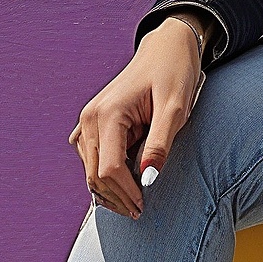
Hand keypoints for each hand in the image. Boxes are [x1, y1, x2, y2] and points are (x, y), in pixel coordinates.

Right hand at [68, 17, 205, 219]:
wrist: (165, 49)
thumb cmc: (173, 74)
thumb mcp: (175, 109)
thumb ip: (160, 144)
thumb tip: (147, 179)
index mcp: (107, 113)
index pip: (108, 168)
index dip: (126, 193)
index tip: (144, 206)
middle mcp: (90, 117)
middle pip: (94, 174)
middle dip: (116, 198)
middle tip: (140, 212)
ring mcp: (88, 120)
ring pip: (89, 170)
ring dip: (109, 189)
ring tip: (135, 201)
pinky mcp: (92, 123)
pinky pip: (91, 158)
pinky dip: (104, 175)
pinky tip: (125, 181)